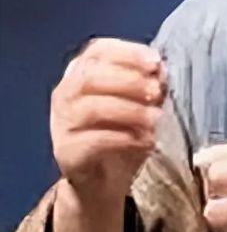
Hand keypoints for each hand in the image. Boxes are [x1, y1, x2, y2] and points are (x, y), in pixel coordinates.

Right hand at [51, 38, 166, 207]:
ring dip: (130, 110)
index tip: (156, 62)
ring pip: (91, 108)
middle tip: (156, 92)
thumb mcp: (142, 104)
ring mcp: (61, 122)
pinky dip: (124, 138)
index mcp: (82, 72)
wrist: (104, 180)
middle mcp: (65, 93)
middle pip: (91, 76)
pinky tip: (146, 141)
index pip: (98, 51)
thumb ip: (150, 84)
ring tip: (156, 119)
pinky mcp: (65, 151)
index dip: (128, 53)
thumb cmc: (123, 133)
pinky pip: (93, 140)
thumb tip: (161, 70)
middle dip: (129, 81)